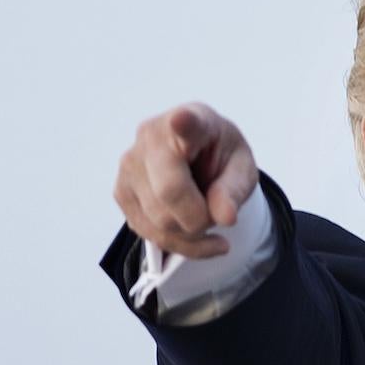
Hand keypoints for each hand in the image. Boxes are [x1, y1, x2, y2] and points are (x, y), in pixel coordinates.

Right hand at [113, 102, 259, 257]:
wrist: (199, 157)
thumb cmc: (221, 156)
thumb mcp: (242, 168)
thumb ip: (235, 189)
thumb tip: (224, 217)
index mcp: (191, 119)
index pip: (185, 123)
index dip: (184, 124)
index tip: (183, 120)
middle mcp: (150, 137)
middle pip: (170, 192)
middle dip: (201, 218)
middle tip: (220, 212)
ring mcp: (129, 165)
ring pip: (159, 221)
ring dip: (192, 234)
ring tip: (208, 218)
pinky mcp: (121, 193)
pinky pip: (150, 233)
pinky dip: (180, 245)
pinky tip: (198, 237)